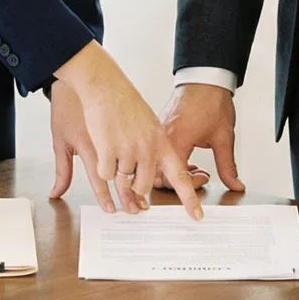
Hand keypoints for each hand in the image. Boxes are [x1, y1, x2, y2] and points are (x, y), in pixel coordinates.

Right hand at [54, 41, 203, 218]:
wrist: (105, 83)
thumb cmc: (127, 102)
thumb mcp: (153, 123)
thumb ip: (157, 151)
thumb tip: (162, 176)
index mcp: (163, 141)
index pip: (180, 176)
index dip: (189, 198)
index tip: (196, 216)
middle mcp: (148, 147)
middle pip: (143, 186)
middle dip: (133, 186)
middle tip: (126, 173)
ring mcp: (128, 148)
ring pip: (122, 180)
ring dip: (116, 170)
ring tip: (113, 147)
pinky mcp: (108, 148)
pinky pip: (105, 174)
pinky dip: (102, 165)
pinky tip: (103, 146)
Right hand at [159, 83, 245, 192]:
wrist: (205, 77)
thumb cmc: (211, 100)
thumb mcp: (223, 137)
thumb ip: (227, 166)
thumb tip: (234, 184)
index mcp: (176, 140)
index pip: (174, 177)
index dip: (191, 186)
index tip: (205, 180)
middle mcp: (162, 137)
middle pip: (158, 174)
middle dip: (179, 183)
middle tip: (200, 176)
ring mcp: (159, 132)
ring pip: (156, 164)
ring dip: (175, 172)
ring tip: (194, 169)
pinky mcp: (160, 128)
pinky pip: (158, 152)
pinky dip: (171, 161)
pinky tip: (187, 159)